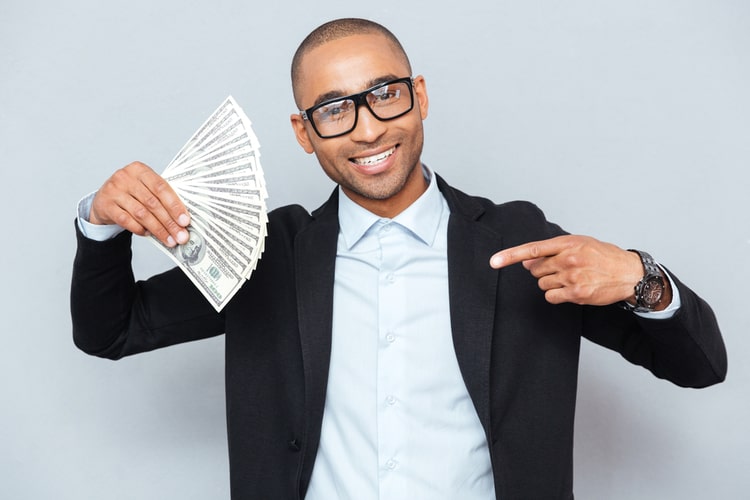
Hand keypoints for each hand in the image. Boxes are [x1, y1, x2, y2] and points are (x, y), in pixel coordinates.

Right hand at [90, 161, 189, 246]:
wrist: (104, 198)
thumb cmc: (132, 193)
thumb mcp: (146, 188)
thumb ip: (162, 198)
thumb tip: (183, 219)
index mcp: (140, 169)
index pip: (161, 187)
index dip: (175, 205)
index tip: (185, 221)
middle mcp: (125, 177)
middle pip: (152, 203)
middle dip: (169, 222)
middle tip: (180, 236)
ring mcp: (113, 191)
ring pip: (140, 213)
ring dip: (158, 229)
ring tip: (169, 239)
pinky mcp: (106, 205)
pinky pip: (126, 220)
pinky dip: (140, 229)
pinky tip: (149, 234)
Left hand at [489, 235, 644, 305]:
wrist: (629, 273)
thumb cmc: (603, 256)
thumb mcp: (579, 244)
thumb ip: (552, 251)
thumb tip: (526, 262)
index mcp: (567, 243)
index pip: (532, 249)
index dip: (510, 255)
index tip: (494, 261)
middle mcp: (568, 259)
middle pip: (535, 270)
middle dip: (542, 271)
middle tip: (560, 269)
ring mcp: (572, 277)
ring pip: (542, 284)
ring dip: (551, 284)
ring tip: (570, 278)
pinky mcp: (577, 293)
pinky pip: (551, 297)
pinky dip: (556, 295)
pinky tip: (570, 289)